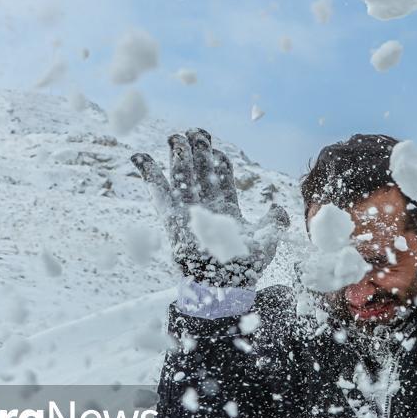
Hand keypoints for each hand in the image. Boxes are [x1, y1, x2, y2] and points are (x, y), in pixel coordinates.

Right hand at [131, 129, 288, 286]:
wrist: (222, 286)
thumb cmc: (245, 269)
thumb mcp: (267, 241)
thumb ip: (274, 221)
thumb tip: (276, 206)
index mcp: (226, 209)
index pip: (221, 178)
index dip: (219, 162)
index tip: (217, 151)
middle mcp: (206, 206)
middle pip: (200, 170)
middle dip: (198, 150)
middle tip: (196, 131)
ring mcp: (188, 209)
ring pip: (181, 175)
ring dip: (178, 155)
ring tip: (174, 136)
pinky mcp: (171, 216)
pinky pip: (158, 191)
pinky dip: (149, 173)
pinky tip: (139, 156)